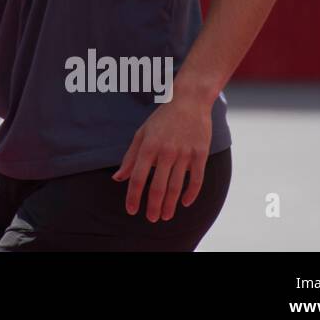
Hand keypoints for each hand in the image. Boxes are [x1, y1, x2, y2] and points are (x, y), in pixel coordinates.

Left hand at [112, 94, 213, 222]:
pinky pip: (196, 179)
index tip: (131, 210)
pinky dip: (191, 194)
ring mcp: (184, 153)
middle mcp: (166, 151)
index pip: (138, 178)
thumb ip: (130, 158)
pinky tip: (186, 203)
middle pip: (158, 186)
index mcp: (148, 146)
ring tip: (165, 216)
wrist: (189, 101)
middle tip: (151, 219)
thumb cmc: (162, 119)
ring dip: (170, 204)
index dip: (134, 196)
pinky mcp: (200, 153)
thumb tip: (118, 178)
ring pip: (176, 186)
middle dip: (153, 206)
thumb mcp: (141, 134)